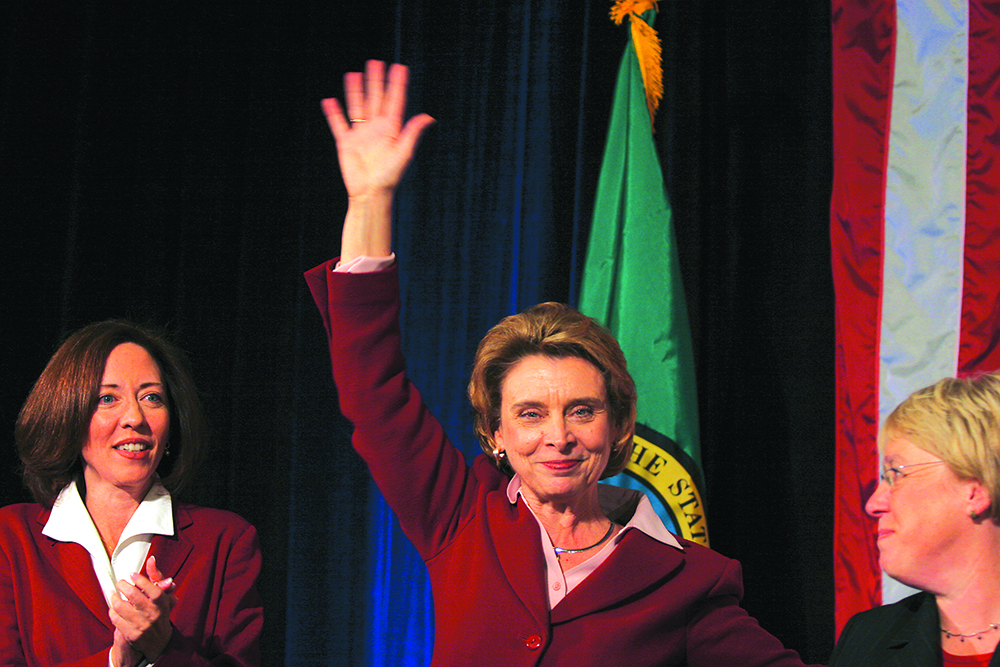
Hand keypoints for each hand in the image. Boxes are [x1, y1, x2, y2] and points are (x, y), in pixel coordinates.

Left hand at [109, 556, 175, 665]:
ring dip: (114, 598)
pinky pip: (115, 619)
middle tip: (120, 582)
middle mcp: (153, 614)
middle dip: (123, 585)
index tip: (132, 574)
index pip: (153, 589)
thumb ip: (156, 577)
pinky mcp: (131, 635)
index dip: (141, 580)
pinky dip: (112, 612)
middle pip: (133, 595)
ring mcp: (142, 625)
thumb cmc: (160, 613)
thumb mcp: (162, 596)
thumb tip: (151, 559)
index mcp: (162, 604)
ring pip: (120, 607)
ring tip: (114, 594)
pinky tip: (114, 609)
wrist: (159, 641)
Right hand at [321, 60, 434, 260]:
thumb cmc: (389, 177)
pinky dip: (333, 113)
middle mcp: (376, 129)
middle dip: (375, 81)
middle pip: (375, 99)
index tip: (400, 68)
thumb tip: (428, 116)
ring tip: (353, 74)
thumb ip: (412, 133)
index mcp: (391, 129)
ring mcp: (360, 135)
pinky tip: (329, 101)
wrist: (370, 193)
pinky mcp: (345, 143)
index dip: (397, 85)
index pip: (394, 101)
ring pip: (357, 107)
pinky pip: (338, 124)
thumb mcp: (404, 153)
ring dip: (355, 91)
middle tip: (375, 62)